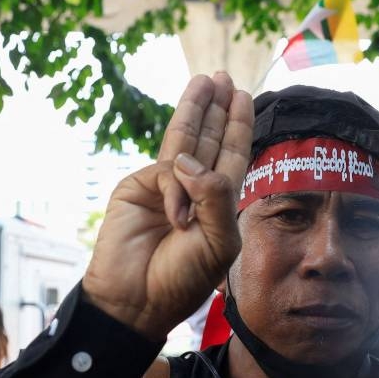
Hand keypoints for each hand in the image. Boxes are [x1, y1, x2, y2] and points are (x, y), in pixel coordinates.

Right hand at [83, 72, 253, 339]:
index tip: (242, 96)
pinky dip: (176, 182)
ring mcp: (164, 186)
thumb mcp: (217, 243)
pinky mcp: (137, 187)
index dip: (237, 126)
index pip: (231, 155)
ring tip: (204, 81)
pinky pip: (165, 170)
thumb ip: (215, 198)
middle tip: (222, 77)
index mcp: (218, 203)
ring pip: (183, 142)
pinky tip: (180, 202)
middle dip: (215, 108)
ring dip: (194, 111)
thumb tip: (188, 160)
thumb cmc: (182, 279)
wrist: (136, 300)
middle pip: (208, 139)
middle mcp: (193, 189)